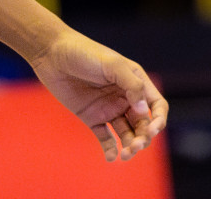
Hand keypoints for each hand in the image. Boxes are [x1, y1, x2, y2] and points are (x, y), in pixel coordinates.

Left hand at [28, 29, 167, 161]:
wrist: (51, 54)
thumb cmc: (83, 52)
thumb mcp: (111, 64)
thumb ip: (131, 85)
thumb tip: (145, 111)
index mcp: (135, 82)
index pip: (156, 106)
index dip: (159, 120)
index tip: (152, 129)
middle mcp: (124, 98)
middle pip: (143, 124)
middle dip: (143, 137)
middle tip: (136, 146)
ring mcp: (108, 109)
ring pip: (127, 134)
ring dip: (130, 146)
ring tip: (126, 154)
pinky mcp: (92, 117)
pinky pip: (106, 138)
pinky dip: (110, 149)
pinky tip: (111, 157)